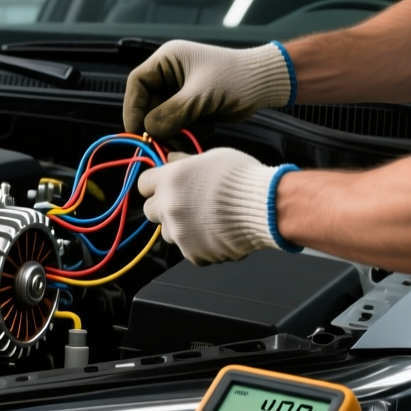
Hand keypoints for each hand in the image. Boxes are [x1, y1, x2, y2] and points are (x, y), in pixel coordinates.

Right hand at [123, 40, 293, 137]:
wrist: (268, 83)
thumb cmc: (237, 80)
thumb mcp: (200, 97)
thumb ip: (170, 114)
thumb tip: (148, 131)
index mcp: (167, 60)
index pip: (137, 84)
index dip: (133, 107)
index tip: (138, 131)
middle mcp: (170, 73)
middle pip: (148, 103)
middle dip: (157, 123)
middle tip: (164, 141)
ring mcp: (181, 90)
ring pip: (163, 116)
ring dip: (173, 130)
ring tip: (191, 135)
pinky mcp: (193, 104)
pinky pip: (178, 122)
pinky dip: (187, 130)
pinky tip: (205, 128)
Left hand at [137, 148, 294, 264]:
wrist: (267, 207)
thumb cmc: (243, 178)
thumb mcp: (212, 157)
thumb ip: (185, 161)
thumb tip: (170, 158)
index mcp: (170, 179)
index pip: (144, 183)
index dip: (156, 184)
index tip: (166, 185)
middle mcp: (169, 206)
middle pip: (150, 210)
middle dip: (164, 207)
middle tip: (187, 204)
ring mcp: (180, 232)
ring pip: (168, 232)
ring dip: (180, 227)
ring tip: (206, 220)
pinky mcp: (193, 252)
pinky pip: (188, 250)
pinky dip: (199, 245)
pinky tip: (217, 233)